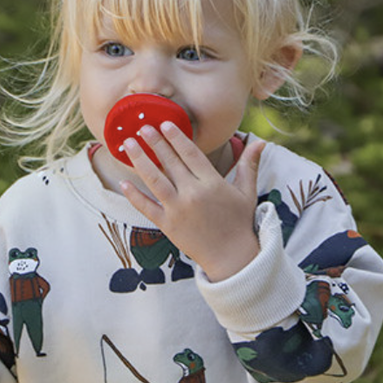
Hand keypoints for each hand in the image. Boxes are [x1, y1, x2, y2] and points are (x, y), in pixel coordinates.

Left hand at [120, 122, 264, 281]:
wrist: (232, 258)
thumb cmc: (239, 222)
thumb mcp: (247, 192)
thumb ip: (249, 164)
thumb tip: (260, 141)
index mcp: (212, 183)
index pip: (191, 153)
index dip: (177, 137)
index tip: (165, 124)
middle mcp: (193, 193)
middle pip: (170, 162)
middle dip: (155, 142)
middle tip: (142, 126)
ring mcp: (178, 209)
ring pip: (154, 180)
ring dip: (140, 160)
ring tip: (129, 144)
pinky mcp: (167, 225)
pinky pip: (146, 207)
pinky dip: (134, 196)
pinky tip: (122, 183)